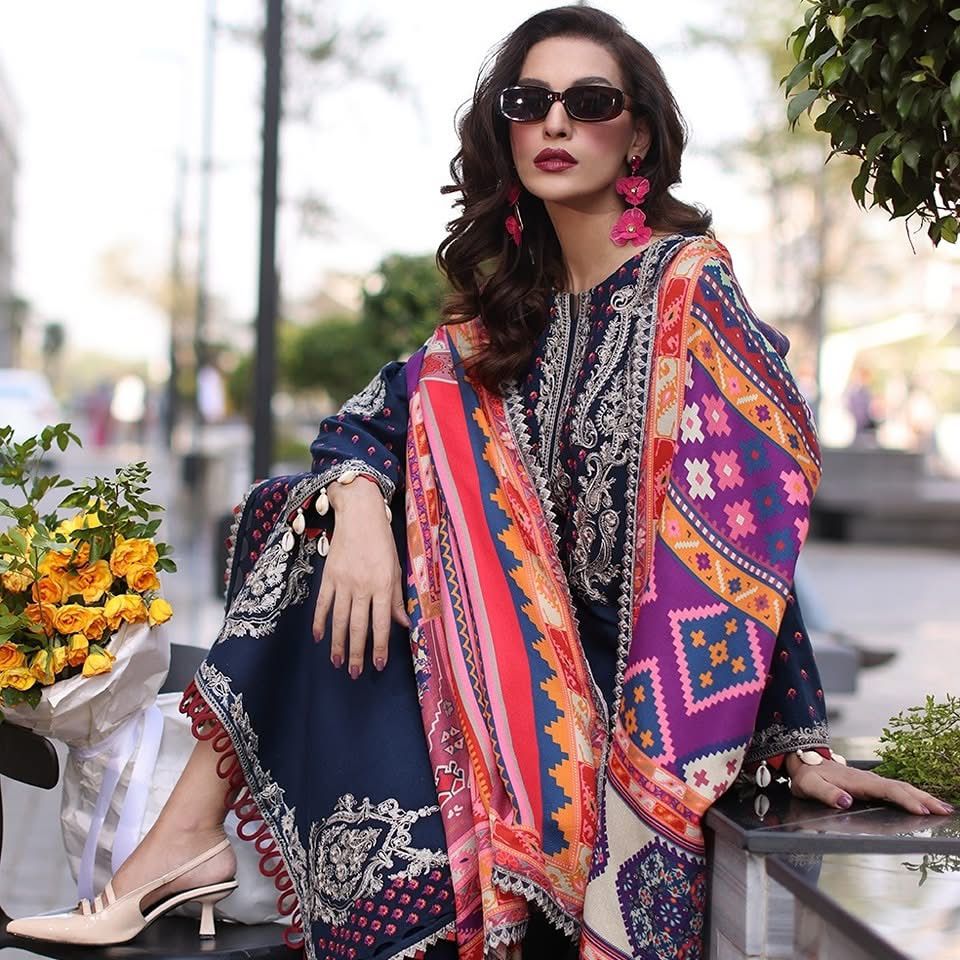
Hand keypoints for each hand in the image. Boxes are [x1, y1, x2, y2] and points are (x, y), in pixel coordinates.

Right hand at [311, 479, 409, 677]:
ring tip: (337, 663)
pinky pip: (323, 604)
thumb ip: (398, 598)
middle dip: (357, 653)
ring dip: (338, 644)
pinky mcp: (329, 576)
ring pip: (340, 620)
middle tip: (354, 673)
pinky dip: (320, 622)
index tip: (378, 665)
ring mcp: (343, 582)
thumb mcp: (397, 567)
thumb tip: (402, 624)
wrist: (359, 514)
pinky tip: (319, 638)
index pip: (382, 622)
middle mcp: (363, 586)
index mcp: (383, 584)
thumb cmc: (382, 540)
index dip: (380, 646)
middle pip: (358, 626)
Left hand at [785, 754, 953, 815]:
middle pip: (901, 788)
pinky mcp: (871, 784)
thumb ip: (826, 793)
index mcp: (856, 781)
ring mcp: (871, 781)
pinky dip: (913, 795)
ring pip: (902, 787)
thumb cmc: (807, 775)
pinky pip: (896, 789)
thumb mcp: (809, 785)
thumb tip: (845, 801)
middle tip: (945, 810)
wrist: (803, 760)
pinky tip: (923, 802)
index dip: (905, 800)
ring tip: (944, 807)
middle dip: (924, 798)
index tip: (922, 810)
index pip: (886, 790)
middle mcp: (868, 780)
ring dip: (923, 796)